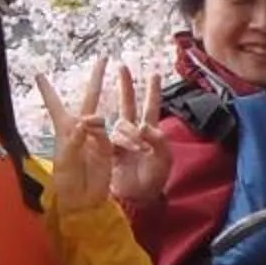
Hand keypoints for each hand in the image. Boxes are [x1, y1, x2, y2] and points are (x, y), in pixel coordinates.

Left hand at [36, 57, 130, 214]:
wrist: (82, 201)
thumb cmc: (66, 182)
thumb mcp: (64, 160)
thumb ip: (74, 139)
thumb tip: (88, 121)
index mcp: (64, 130)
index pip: (55, 105)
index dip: (48, 90)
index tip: (39, 74)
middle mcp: (80, 129)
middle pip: (89, 98)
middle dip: (97, 78)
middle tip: (104, 58)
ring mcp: (96, 137)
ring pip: (100, 114)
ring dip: (97, 114)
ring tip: (96, 114)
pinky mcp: (108, 147)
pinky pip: (106, 134)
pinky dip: (100, 134)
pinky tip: (94, 136)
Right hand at [104, 58, 170, 209]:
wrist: (136, 198)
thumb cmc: (153, 180)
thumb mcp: (163, 161)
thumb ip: (158, 141)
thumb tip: (144, 125)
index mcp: (150, 133)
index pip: (151, 107)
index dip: (152, 91)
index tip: (154, 74)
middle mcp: (134, 133)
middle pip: (129, 104)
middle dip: (126, 85)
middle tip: (122, 66)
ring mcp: (119, 141)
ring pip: (118, 124)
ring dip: (125, 135)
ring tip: (134, 147)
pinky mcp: (106, 150)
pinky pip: (104, 137)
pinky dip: (103, 135)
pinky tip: (102, 133)